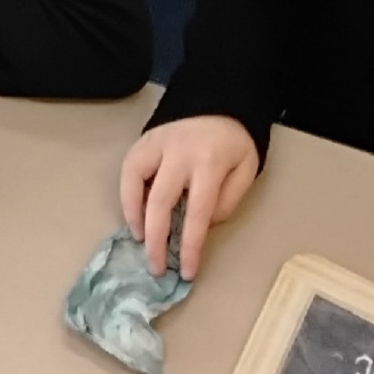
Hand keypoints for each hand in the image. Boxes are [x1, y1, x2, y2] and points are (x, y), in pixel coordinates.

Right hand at [120, 116, 258, 279]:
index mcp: (210, 163)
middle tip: (155, 267)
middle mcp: (179, 153)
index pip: (197, 213)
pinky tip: (133, 212)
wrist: (220, 101)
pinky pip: (128, 169)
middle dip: (156, 241)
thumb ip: (228, 200)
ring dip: (134, 215)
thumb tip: (203, 225)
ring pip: (134, 181)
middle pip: (160, 202)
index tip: (186, 272)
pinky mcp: (144, 139)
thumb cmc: (234, 143)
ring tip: (140, 239)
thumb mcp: (246, 170)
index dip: (189, 246)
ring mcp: (158, 143)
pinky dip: (126, 194)